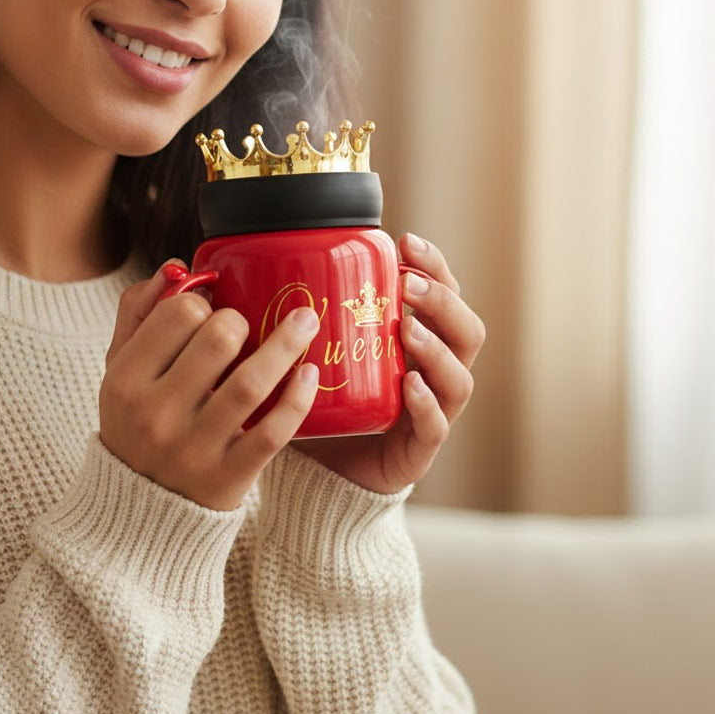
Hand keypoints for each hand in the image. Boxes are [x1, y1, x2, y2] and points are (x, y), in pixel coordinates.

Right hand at [100, 261, 322, 511]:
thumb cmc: (135, 423)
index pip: (177, 315)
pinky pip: (272, 432)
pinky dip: (295, 399)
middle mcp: (155, 414)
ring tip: (307, 321)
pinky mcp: (227, 478)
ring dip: (285, 344)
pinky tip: (310, 373)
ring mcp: (192, 449)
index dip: (203, 303)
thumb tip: (176, 267)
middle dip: (240, 321)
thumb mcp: (119, 371)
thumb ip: (138, 313)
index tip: (212, 311)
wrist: (136, 513)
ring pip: (250, 382)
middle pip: (217, 340)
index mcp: (125, 380)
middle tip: (246, 326)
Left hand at [291, 233, 484, 493]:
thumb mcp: (314, 348)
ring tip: (406, 330)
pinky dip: (426, 404)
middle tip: (408, 285)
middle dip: (443, 302)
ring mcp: (432, 413)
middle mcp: (433, 374)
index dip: (435, 267)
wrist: (317, 472)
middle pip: (466, 332)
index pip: (445, 296)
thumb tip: (248, 267)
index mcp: (417, 340)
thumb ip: (299, 314)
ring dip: (436, 348)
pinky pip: (436, 428)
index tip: (407, 242)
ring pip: (459, 378)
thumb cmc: (320, 401)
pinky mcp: (418, 452)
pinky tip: (410, 385)